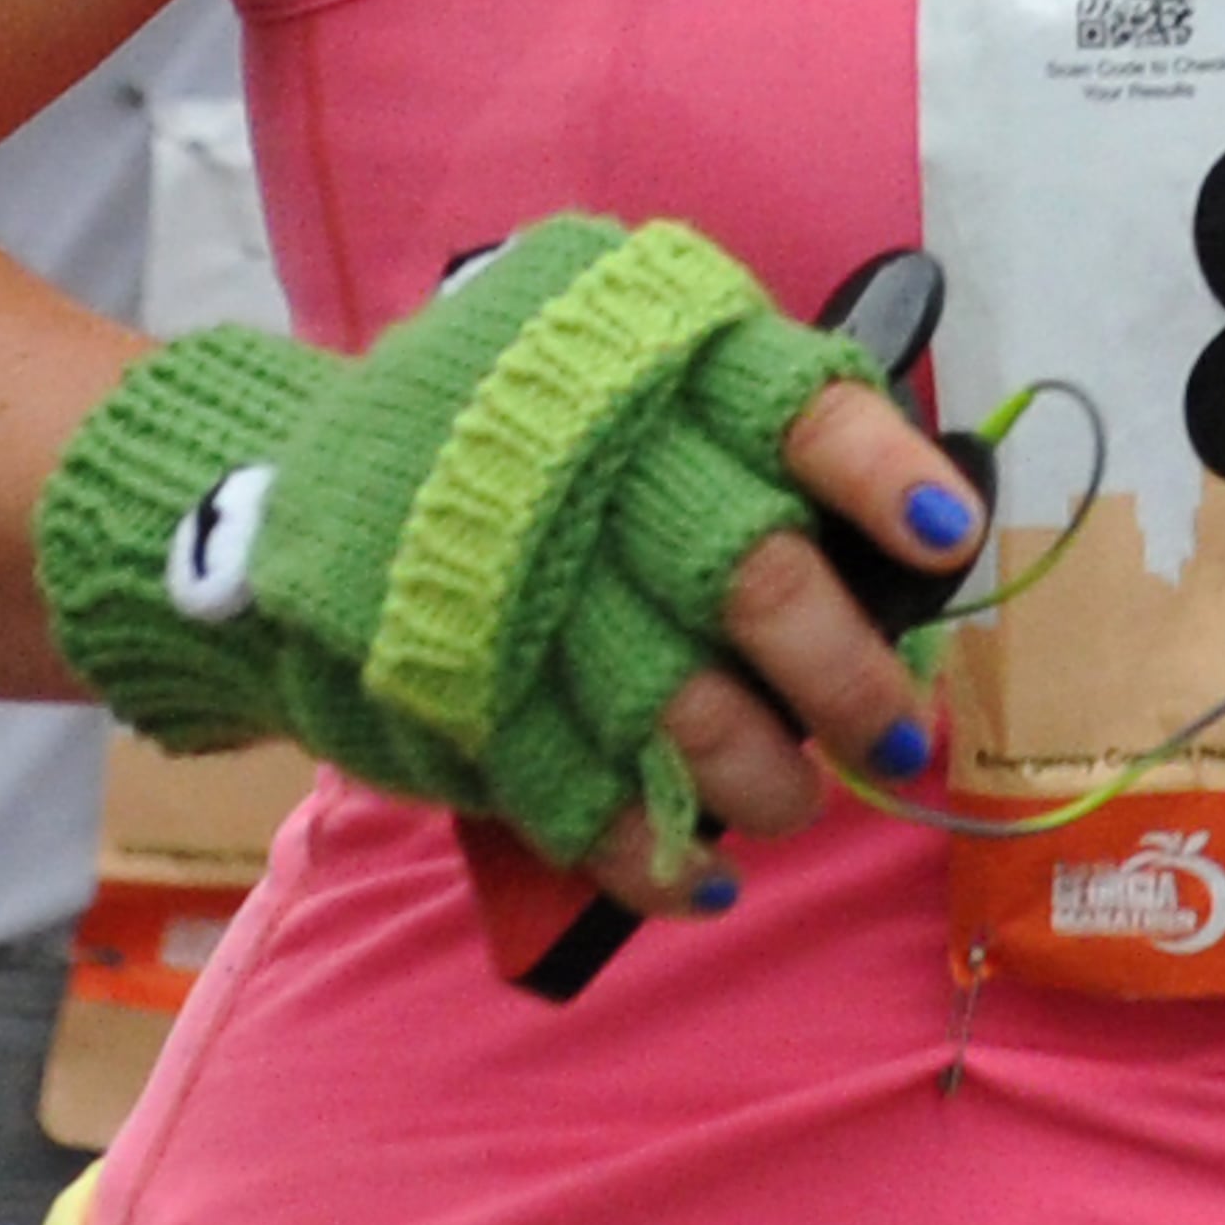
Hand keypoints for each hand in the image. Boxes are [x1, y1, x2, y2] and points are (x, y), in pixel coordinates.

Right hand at [37, 218, 974, 898]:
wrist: (280, 487)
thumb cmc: (508, 416)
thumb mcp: (609, 349)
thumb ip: (732, 419)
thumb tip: (904, 536)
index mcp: (638, 354)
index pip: (795, 403)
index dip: (881, 476)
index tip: (943, 541)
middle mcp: (585, 460)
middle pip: (757, 575)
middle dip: (848, 674)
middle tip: (895, 731)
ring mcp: (517, 585)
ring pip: (685, 705)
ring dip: (766, 779)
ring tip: (799, 803)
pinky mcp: (460, 697)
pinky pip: (581, 798)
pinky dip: (652, 854)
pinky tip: (700, 875)